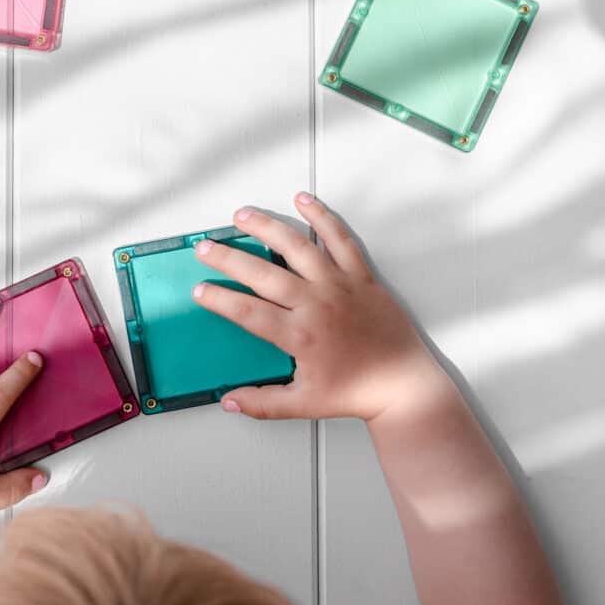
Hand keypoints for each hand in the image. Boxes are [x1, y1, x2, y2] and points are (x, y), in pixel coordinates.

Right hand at [192, 193, 446, 422]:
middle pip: (263, 274)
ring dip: (267, 227)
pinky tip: (303, 200)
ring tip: (242, 216)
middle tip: (205, 248)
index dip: (220, 300)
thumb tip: (227, 400)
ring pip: (297, 247)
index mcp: (300, 336)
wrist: (405, 385)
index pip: (248, 312)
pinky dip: (322, 217)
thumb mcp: (304, 404)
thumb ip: (263, 403)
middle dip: (229, 258)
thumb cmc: (355, 393)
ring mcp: (340, 285)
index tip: (199, 290)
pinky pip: (340, 239)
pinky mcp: (362, 275)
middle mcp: (317, 304)